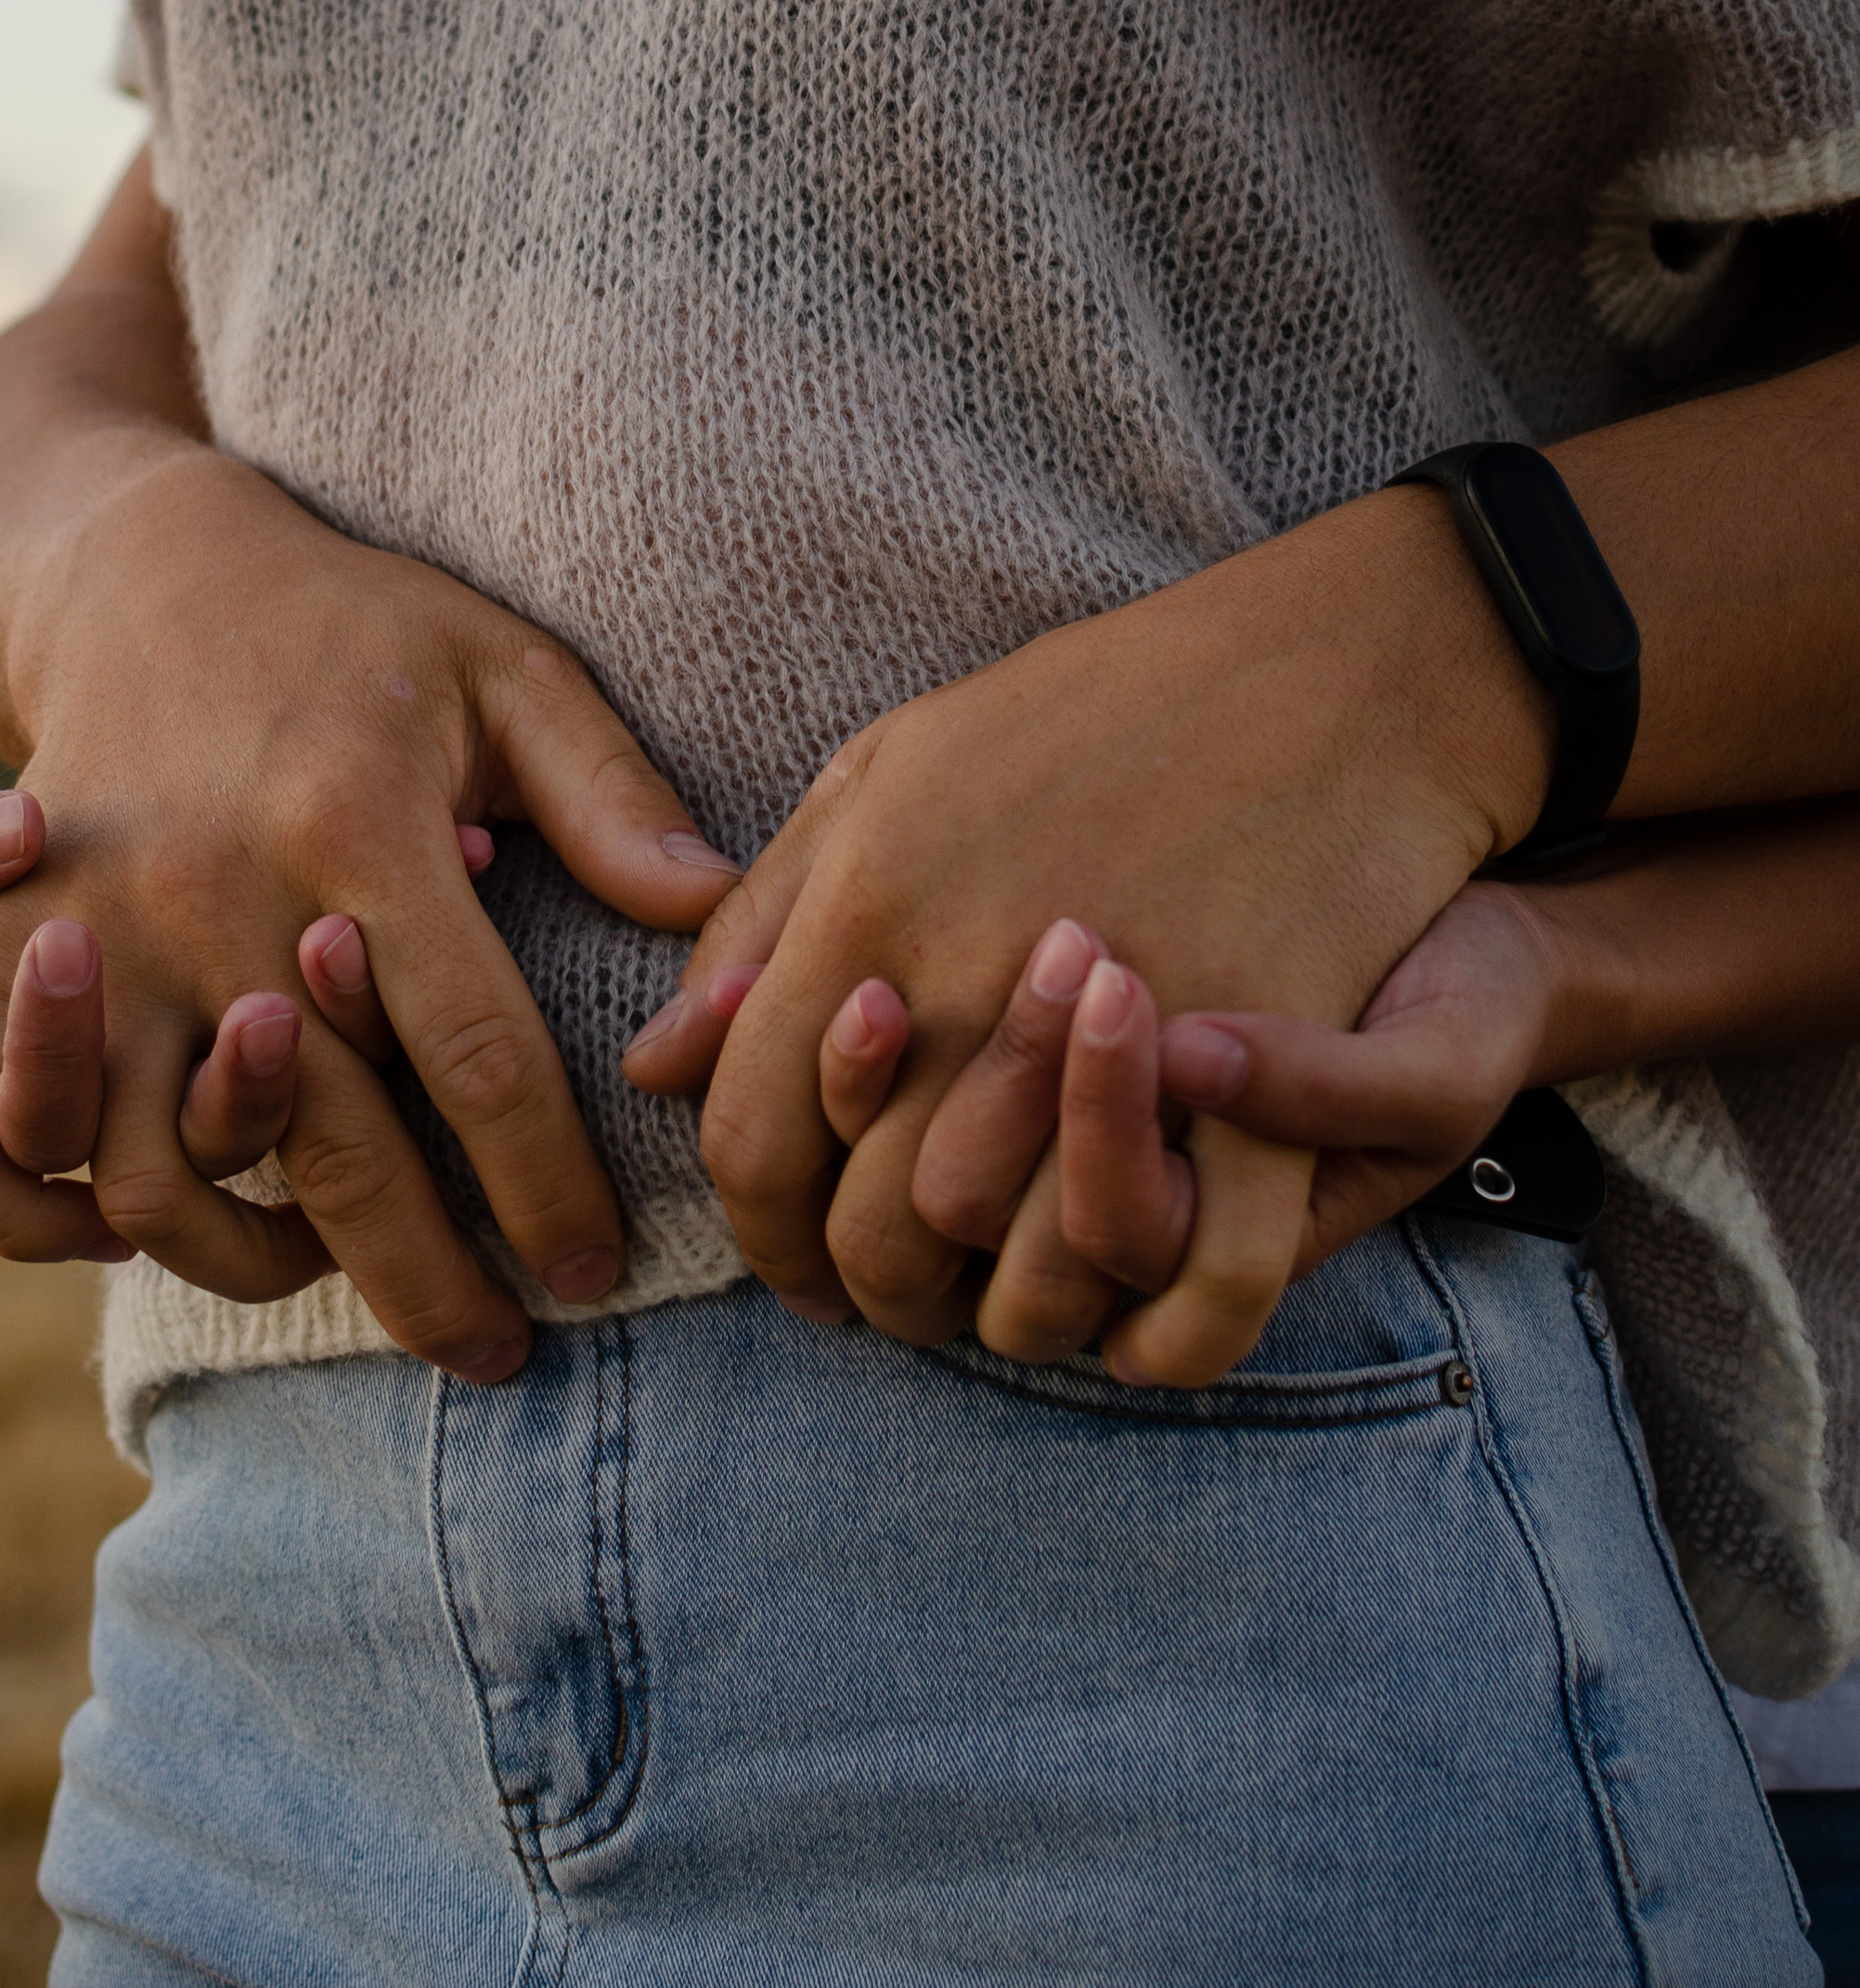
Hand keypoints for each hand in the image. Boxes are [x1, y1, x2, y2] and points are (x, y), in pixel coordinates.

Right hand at [0, 450, 737, 1379]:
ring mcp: (83, 927)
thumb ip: (613, 797)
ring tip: (334, 1273)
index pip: (476, 1057)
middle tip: (496, 1356)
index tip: (591, 1274)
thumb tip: (713, 914)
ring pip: (149, 1177)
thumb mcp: (506, 670)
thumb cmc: (358, 634)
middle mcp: (210, 889)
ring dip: (248, 1258)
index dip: (543, 1189)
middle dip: (422, 1283)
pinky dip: (41, 1215)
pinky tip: (140, 1227)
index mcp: (357, 822)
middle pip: (325, 1149)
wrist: (141, 569)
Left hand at [622, 490, 1547, 1385]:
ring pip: (1005, 1267)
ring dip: (996, 1308)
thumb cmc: (1099, 708)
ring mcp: (1112, 1038)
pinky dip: (1153, 1322)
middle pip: (869, 1229)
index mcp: (864, 901)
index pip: (749, 1141)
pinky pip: (1189, 1281)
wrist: (1332, 665)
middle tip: (892, 1294)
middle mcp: (968, 980)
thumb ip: (762, 923)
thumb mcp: (893, 770)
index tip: (793, 1258)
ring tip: (994, 1296)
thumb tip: (655, 1065)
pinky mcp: (1256, 1080)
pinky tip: (1129, 1300)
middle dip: (867, 1289)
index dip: (758, 1234)